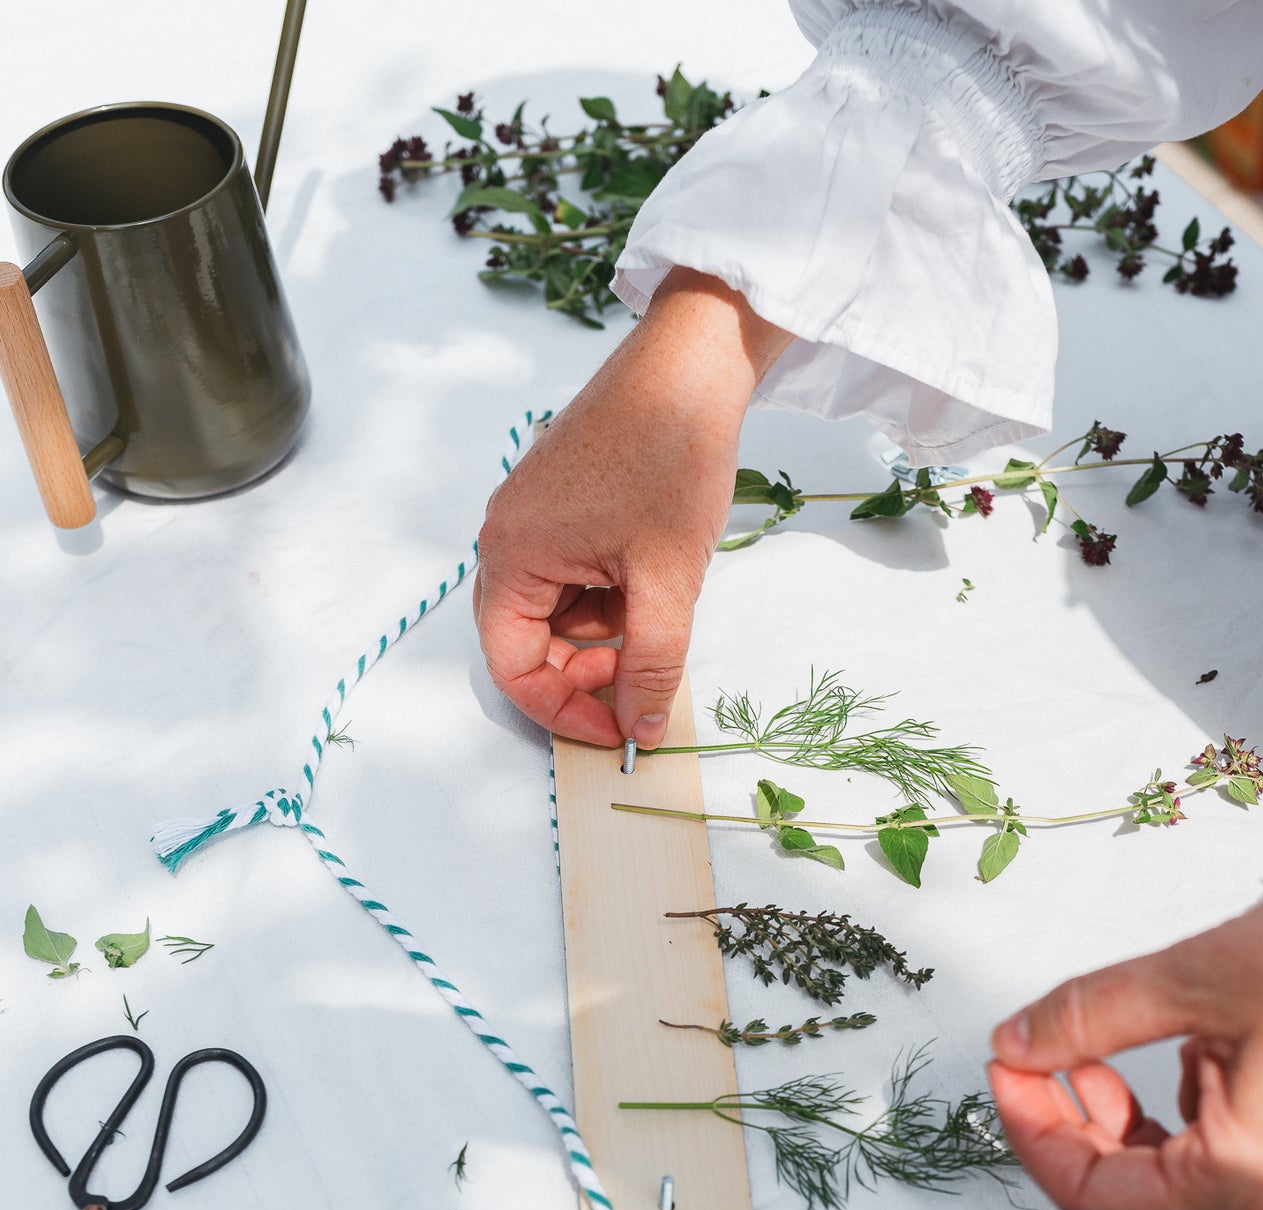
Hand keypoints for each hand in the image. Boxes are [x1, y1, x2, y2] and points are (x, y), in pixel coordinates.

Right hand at [474, 269, 792, 746]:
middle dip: (585, 672)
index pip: (511, 666)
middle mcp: (507, 535)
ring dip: (606, 630)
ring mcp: (533, 516)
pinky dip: (611, 592)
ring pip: (558, 611)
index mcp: (512, 554)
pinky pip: (574, 574)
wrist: (694, 362)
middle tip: (644, 678)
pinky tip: (654, 570)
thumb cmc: (671, 456)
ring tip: (661, 602)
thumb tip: (641, 729)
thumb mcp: (667, 580)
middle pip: (527, 641)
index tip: (617, 731)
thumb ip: (652, 664)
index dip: (563, 710)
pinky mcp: (562, 501)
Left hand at [987, 859, 1262, 1209]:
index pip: (1094, 1197)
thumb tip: (1020, 1042)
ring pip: (1169, 1182)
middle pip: (1127, 1203)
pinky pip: (1215, 1154)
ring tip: (1089, 1055)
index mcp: (1243, 1175)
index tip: (1006, 1072)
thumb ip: (1091, 1016)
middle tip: (1030, 1064)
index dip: (1032, 1134)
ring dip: (1114, 1127)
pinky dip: (1171, 1112)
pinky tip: (1172, 1049)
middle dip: (1065, 1133)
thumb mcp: (1198, 978)